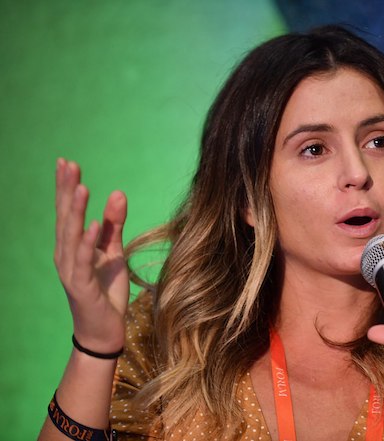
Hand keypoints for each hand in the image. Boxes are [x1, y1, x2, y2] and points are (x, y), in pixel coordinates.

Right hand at [54, 159, 129, 353]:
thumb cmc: (106, 292)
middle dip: (67, 191)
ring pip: (70, 236)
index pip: (68, 212)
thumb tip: (118, 192)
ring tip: (82, 187)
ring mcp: (71, 271)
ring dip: (76, 211)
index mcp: (72, 247)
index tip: (67, 162)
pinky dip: (87, 242)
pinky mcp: (81, 287)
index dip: (67, 187)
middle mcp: (65, 256)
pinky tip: (93, 225)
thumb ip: (113, 225)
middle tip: (69, 164)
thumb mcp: (113, 253)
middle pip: (65, 218)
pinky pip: (83, 261)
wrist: (104, 331)